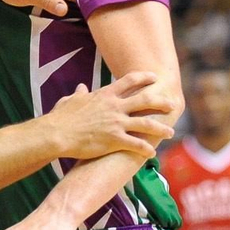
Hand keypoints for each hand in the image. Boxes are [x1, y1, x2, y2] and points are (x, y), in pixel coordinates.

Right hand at [48, 72, 176, 159]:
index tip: (154, 77)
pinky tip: (152, 152)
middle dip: (161, 102)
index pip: (130, 81)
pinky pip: (136, 144)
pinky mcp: (114, 140)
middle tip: (172, 104)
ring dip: (160, 128)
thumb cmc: (61, 117)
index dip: (144, 77)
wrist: (57, 134)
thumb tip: (81, 88)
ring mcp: (116, 123)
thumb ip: (79, 94)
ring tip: (171, 132)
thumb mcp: (70, 101)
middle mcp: (114, 107)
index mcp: (105, 95)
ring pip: (146, 123)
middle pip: (145, 100)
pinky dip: (145, 148)